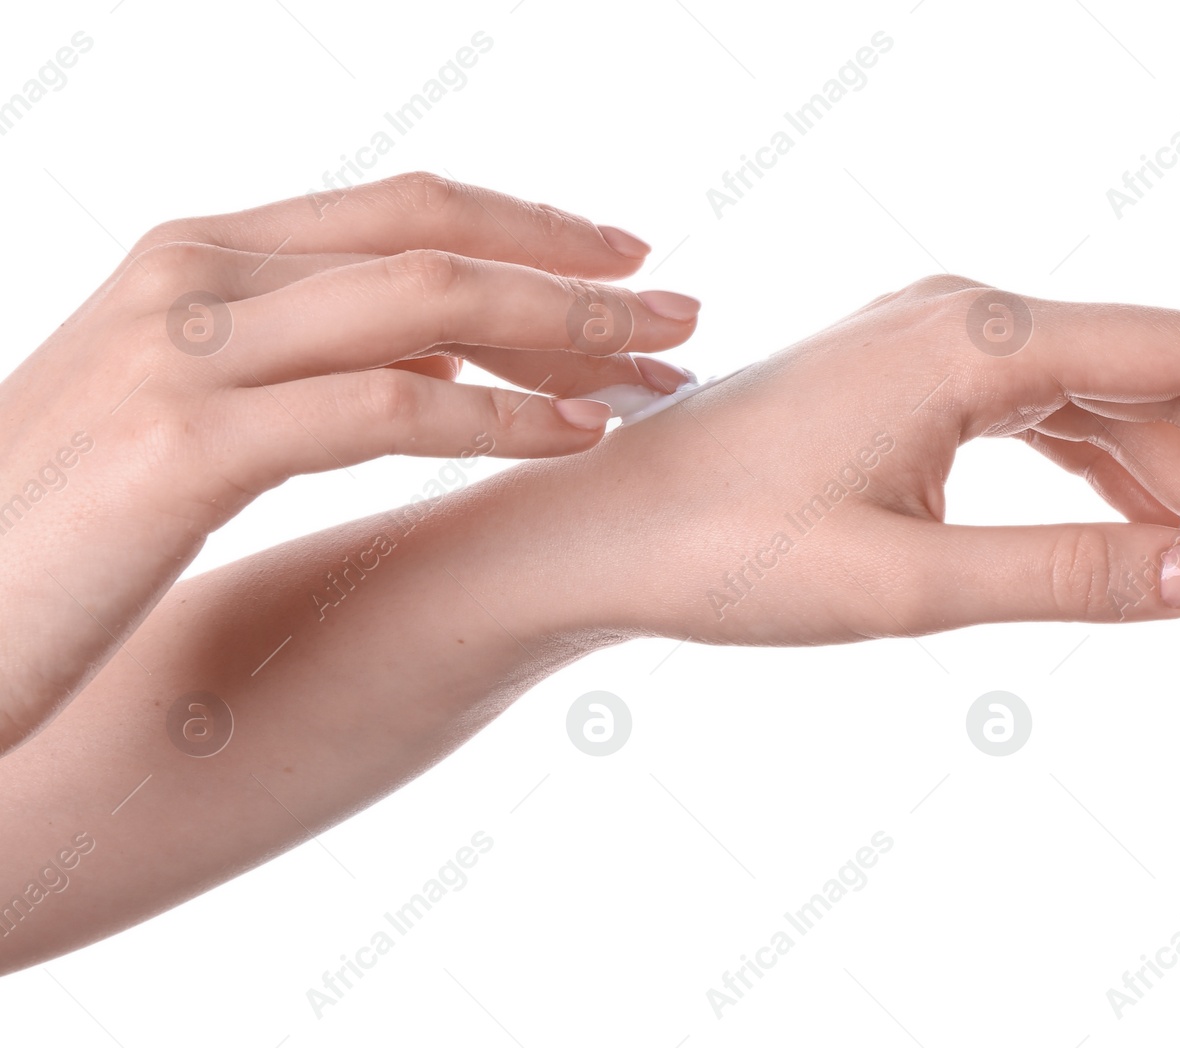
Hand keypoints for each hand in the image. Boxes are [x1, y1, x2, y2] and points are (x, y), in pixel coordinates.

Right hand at [0, 172, 697, 754]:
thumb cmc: (59, 529)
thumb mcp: (190, 414)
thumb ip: (311, 366)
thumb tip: (451, 364)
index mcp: (195, 252)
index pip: (402, 208)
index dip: (530, 228)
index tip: (622, 263)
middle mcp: (191, 270)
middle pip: (435, 237)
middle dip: (574, 273)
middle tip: (679, 314)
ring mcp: (184, 348)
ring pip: (428, 305)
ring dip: (566, 334)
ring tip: (661, 371)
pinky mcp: (188, 445)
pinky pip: (391, 409)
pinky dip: (504, 419)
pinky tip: (581, 438)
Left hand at [518, 276, 1179, 642]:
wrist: (598, 531)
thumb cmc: (719, 549)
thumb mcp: (899, 582)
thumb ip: (1063, 577)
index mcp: (975, 340)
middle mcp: (973, 323)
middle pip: (1171, 382)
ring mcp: (949, 354)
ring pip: (1122, 410)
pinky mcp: (926, 394)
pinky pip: (1062, 430)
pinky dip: (1130, 487)